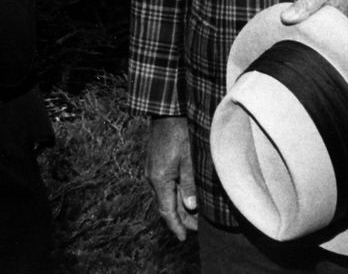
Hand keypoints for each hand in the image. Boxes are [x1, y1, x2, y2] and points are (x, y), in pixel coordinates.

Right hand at [146, 116, 197, 239]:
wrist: (166, 109)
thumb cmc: (180, 130)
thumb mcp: (189, 156)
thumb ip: (189, 182)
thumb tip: (191, 206)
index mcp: (160, 179)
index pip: (167, 211)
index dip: (176, 226)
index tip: (183, 238)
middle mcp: (153, 177)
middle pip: (165, 206)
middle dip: (179, 219)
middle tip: (195, 228)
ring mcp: (152, 170)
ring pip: (164, 197)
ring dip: (177, 208)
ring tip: (192, 215)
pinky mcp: (154, 163)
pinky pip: (163, 186)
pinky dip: (174, 196)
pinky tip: (184, 196)